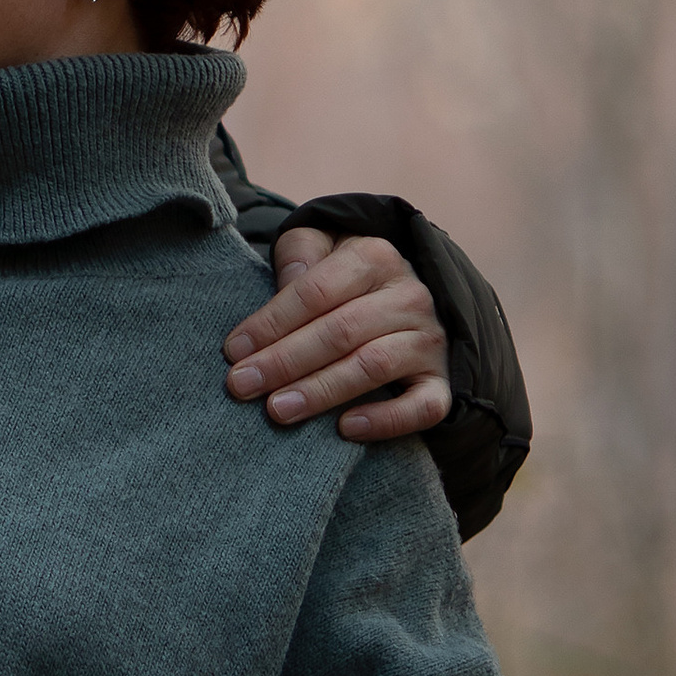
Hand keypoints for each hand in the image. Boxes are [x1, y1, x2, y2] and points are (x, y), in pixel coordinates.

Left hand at [224, 227, 450, 441]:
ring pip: (372, 366)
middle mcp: (408, 297)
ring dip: (321, 391)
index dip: (271, 322)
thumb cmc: (345, 278)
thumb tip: (288, 282)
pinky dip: (386, 420)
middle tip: (243, 386)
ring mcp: (429, 341)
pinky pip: (422, 406)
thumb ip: (300, 253)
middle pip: (339, 331)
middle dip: (284, 361)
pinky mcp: (441, 382)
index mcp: (374, 258)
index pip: (316, 291)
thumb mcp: (321, 246)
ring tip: (278, 409)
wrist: (406, 298)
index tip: (234, 350)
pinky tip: (346, 428)